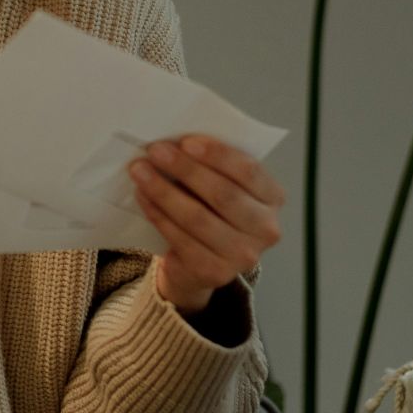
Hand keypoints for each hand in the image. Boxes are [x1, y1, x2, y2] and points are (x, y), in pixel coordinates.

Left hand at [129, 135, 284, 314]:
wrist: (200, 265)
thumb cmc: (212, 213)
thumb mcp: (222, 188)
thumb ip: (214, 168)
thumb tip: (177, 142)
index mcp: (273, 198)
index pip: (249, 171)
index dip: (217, 155)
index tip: (185, 141)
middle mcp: (265, 229)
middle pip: (222, 194)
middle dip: (185, 169)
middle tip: (156, 151)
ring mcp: (242, 255)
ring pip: (197, 217)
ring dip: (163, 191)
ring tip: (140, 171)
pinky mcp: (213, 272)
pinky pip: (179, 237)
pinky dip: (158, 214)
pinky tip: (143, 197)